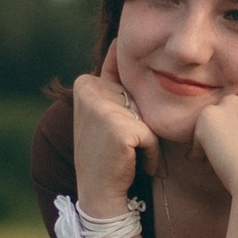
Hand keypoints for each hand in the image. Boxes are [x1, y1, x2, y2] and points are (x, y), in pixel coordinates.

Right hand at [71, 50, 153, 215]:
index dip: (129, 114)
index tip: (109, 137)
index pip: (126, 85)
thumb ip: (112, 78)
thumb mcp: (108, 112)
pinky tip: (133, 165)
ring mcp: (102, 107)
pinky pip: (152, 135)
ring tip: (126, 157)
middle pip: (138, 100)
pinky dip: (151, 154)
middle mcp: (90, 90)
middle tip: (118, 149)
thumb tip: (118, 41)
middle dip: (139, 126)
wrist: (100, 196)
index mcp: (86, 83)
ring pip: (147, 117)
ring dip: (146, 141)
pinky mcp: (119, 127)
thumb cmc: (109, 157)